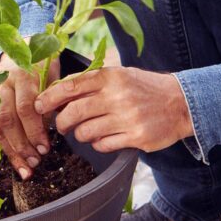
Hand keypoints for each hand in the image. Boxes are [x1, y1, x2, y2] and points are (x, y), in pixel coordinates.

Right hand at [0, 54, 59, 179]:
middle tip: (36, 161)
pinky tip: (16, 162)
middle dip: (22, 144)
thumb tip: (49, 133)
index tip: (45, 148)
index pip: (25, 107)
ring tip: (26, 169)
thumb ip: (49, 102)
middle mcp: (3, 85)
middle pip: (8, 120)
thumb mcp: (51, 78)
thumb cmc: (41, 66)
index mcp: (22, 75)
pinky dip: (6, 148)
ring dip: (13, 151)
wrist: (21, 48)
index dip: (35, 130)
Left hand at [34, 66, 193, 152]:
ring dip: (80, 134)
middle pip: (73, 112)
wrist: (182, 103)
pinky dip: (98, 144)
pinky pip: (103, 145)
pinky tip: (104, 138)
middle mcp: (117, 95)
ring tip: (85, 131)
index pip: (70, 86)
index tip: (39, 106)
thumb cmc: (144, 88)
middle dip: (60, 122)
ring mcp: (127, 117)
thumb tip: (57, 91)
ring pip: (85, 132)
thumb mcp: (120, 75)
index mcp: (111, 76)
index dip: (49, 98)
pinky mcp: (136, 137)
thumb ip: (92, 81)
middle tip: (60, 126)